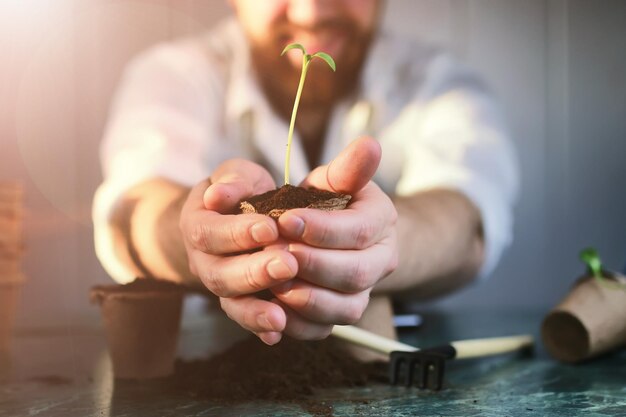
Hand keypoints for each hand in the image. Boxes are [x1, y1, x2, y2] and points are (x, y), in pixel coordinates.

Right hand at [179, 159, 297, 344]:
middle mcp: (204, 261)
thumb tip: (218, 195)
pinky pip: (246, 320)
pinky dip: (259, 328)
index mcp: (198, 225)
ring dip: (256, 309)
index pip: (210, 233)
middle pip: (220, 275)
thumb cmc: (240, 191)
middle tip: (288, 264)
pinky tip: (279, 332)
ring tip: (281, 314)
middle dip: (254, 272)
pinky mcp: (240, 303)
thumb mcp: (236, 175)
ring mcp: (221, 286)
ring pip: (231, 302)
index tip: (270, 227)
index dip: (238, 233)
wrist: (233, 218)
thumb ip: (232, 180)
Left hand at [272, 137, 398, 339]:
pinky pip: (325, 331)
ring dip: (306, 299)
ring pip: (345, 309)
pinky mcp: (340, 315)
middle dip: (314, 266)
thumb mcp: (334, 180)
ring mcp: (362, 293)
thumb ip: (348, 167)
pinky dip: (298, 325)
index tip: (284, 220)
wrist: (326, 234)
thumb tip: (370, 143)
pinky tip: (273, 311)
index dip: (323, 228)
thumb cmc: (324, 202)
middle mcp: (380, 262)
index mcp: (381, 223)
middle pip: (356, 274)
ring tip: (273, 283)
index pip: (360, 231)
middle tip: (276, 254)